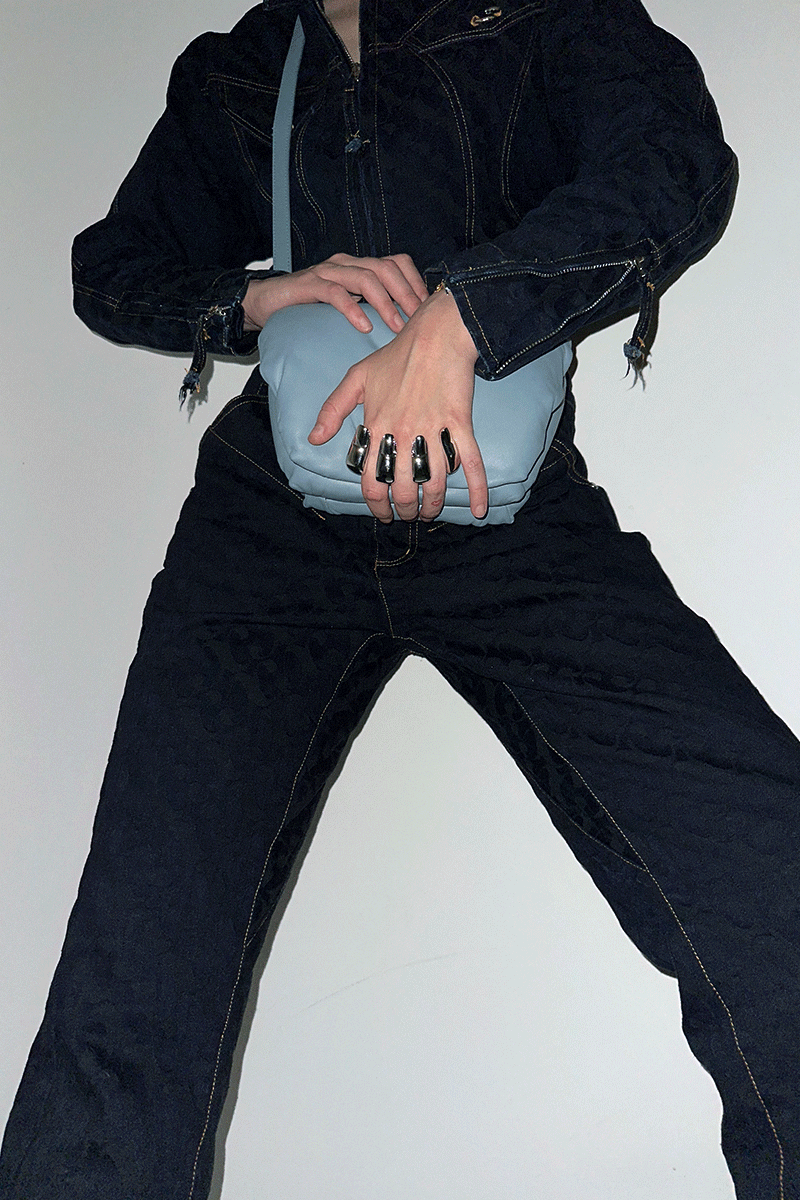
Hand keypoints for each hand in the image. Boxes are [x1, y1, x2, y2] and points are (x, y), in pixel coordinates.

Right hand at [241, 252, 427, 332]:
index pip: (396, 263)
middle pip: (386, 268)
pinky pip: (335, 293)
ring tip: (396, 326)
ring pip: (365, 278)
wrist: (266, 302)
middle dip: (406, 293)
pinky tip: (363, 326)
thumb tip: (404, 324)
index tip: (428, 308)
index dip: (415, 283)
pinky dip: (352, 309)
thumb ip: (370, 306)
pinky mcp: (309, 284)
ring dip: (385, 303)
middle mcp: (346, 264)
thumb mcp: (347, 304)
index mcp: (359, 266)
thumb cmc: (309, 306)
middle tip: (418, 318)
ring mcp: (328, 272)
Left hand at [309, 284, 487, 522]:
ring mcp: (433, 429)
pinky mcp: (459, 423)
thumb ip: (332, 410)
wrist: (435, 334)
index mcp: (377, 427)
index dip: (376, 504)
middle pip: (404, 488)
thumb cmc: (396, 354)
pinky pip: (470, 461)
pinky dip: (477, 488)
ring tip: (430, 512)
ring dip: (433, 504)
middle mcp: (403, 433)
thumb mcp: (356, 378)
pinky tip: (479, 509)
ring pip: (435, 482)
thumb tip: (314, 439)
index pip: (372, 480)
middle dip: (405, 509)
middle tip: (408, 514)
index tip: (382, 513)